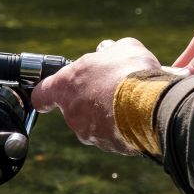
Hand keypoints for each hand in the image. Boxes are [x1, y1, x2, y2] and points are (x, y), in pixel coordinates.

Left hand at [32, 37, 162, 153]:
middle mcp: (72, 113)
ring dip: (106, 113)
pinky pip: (111, 134)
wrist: (152, 106)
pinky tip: (137, 115)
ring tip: (129, 101)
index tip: (52, 92)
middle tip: (110, 86)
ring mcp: (88, 132)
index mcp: (66, 85)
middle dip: (89, 98)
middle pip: (73, 107)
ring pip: (93, 122)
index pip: (42, 94)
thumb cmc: (131, 73)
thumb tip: (108, 51)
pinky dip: (121, 126)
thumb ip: (111, 50)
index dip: (47, 93)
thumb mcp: (123, 48)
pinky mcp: (107, 146)